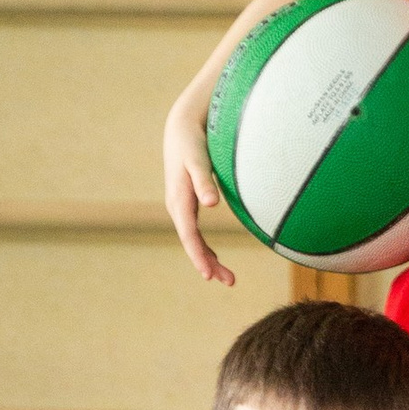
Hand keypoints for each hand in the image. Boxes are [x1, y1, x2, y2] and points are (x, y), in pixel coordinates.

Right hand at [164, 93, 236, 289]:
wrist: (182, 127)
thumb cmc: (192, 142)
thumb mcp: (197, 158)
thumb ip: (203, 180)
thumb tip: (210, 204)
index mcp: (178, 200)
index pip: (189, 235)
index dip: (199, 255)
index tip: (210, 275)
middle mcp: (177, 207)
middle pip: (192, 242)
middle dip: (209, 264)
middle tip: (230, 282)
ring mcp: (182, 207)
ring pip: (194, 240)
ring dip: (209, 259)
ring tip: (228, 278)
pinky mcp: (189, 203)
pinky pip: (195, 232)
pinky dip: (206, 248)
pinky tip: (216, 258)